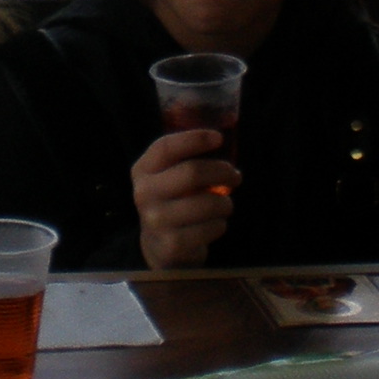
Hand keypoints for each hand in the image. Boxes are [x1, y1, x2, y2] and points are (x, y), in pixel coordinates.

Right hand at [132, 127, 237, 271]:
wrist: (157, 246)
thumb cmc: (172, 200)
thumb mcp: (167, 175)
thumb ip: (186, 155)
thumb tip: (224, 132)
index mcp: (143, 170)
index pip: (166, 147)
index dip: (195, 139)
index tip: (219, 138)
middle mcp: (144, 194)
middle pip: (192, 173)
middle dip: (223, 172)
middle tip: (235, 176)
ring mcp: (156, 221)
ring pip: (208, 203)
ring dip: (226, 203)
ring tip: (225, 204)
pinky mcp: (173, 245)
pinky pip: (212, 228)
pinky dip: (221, 224)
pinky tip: (214, 224)